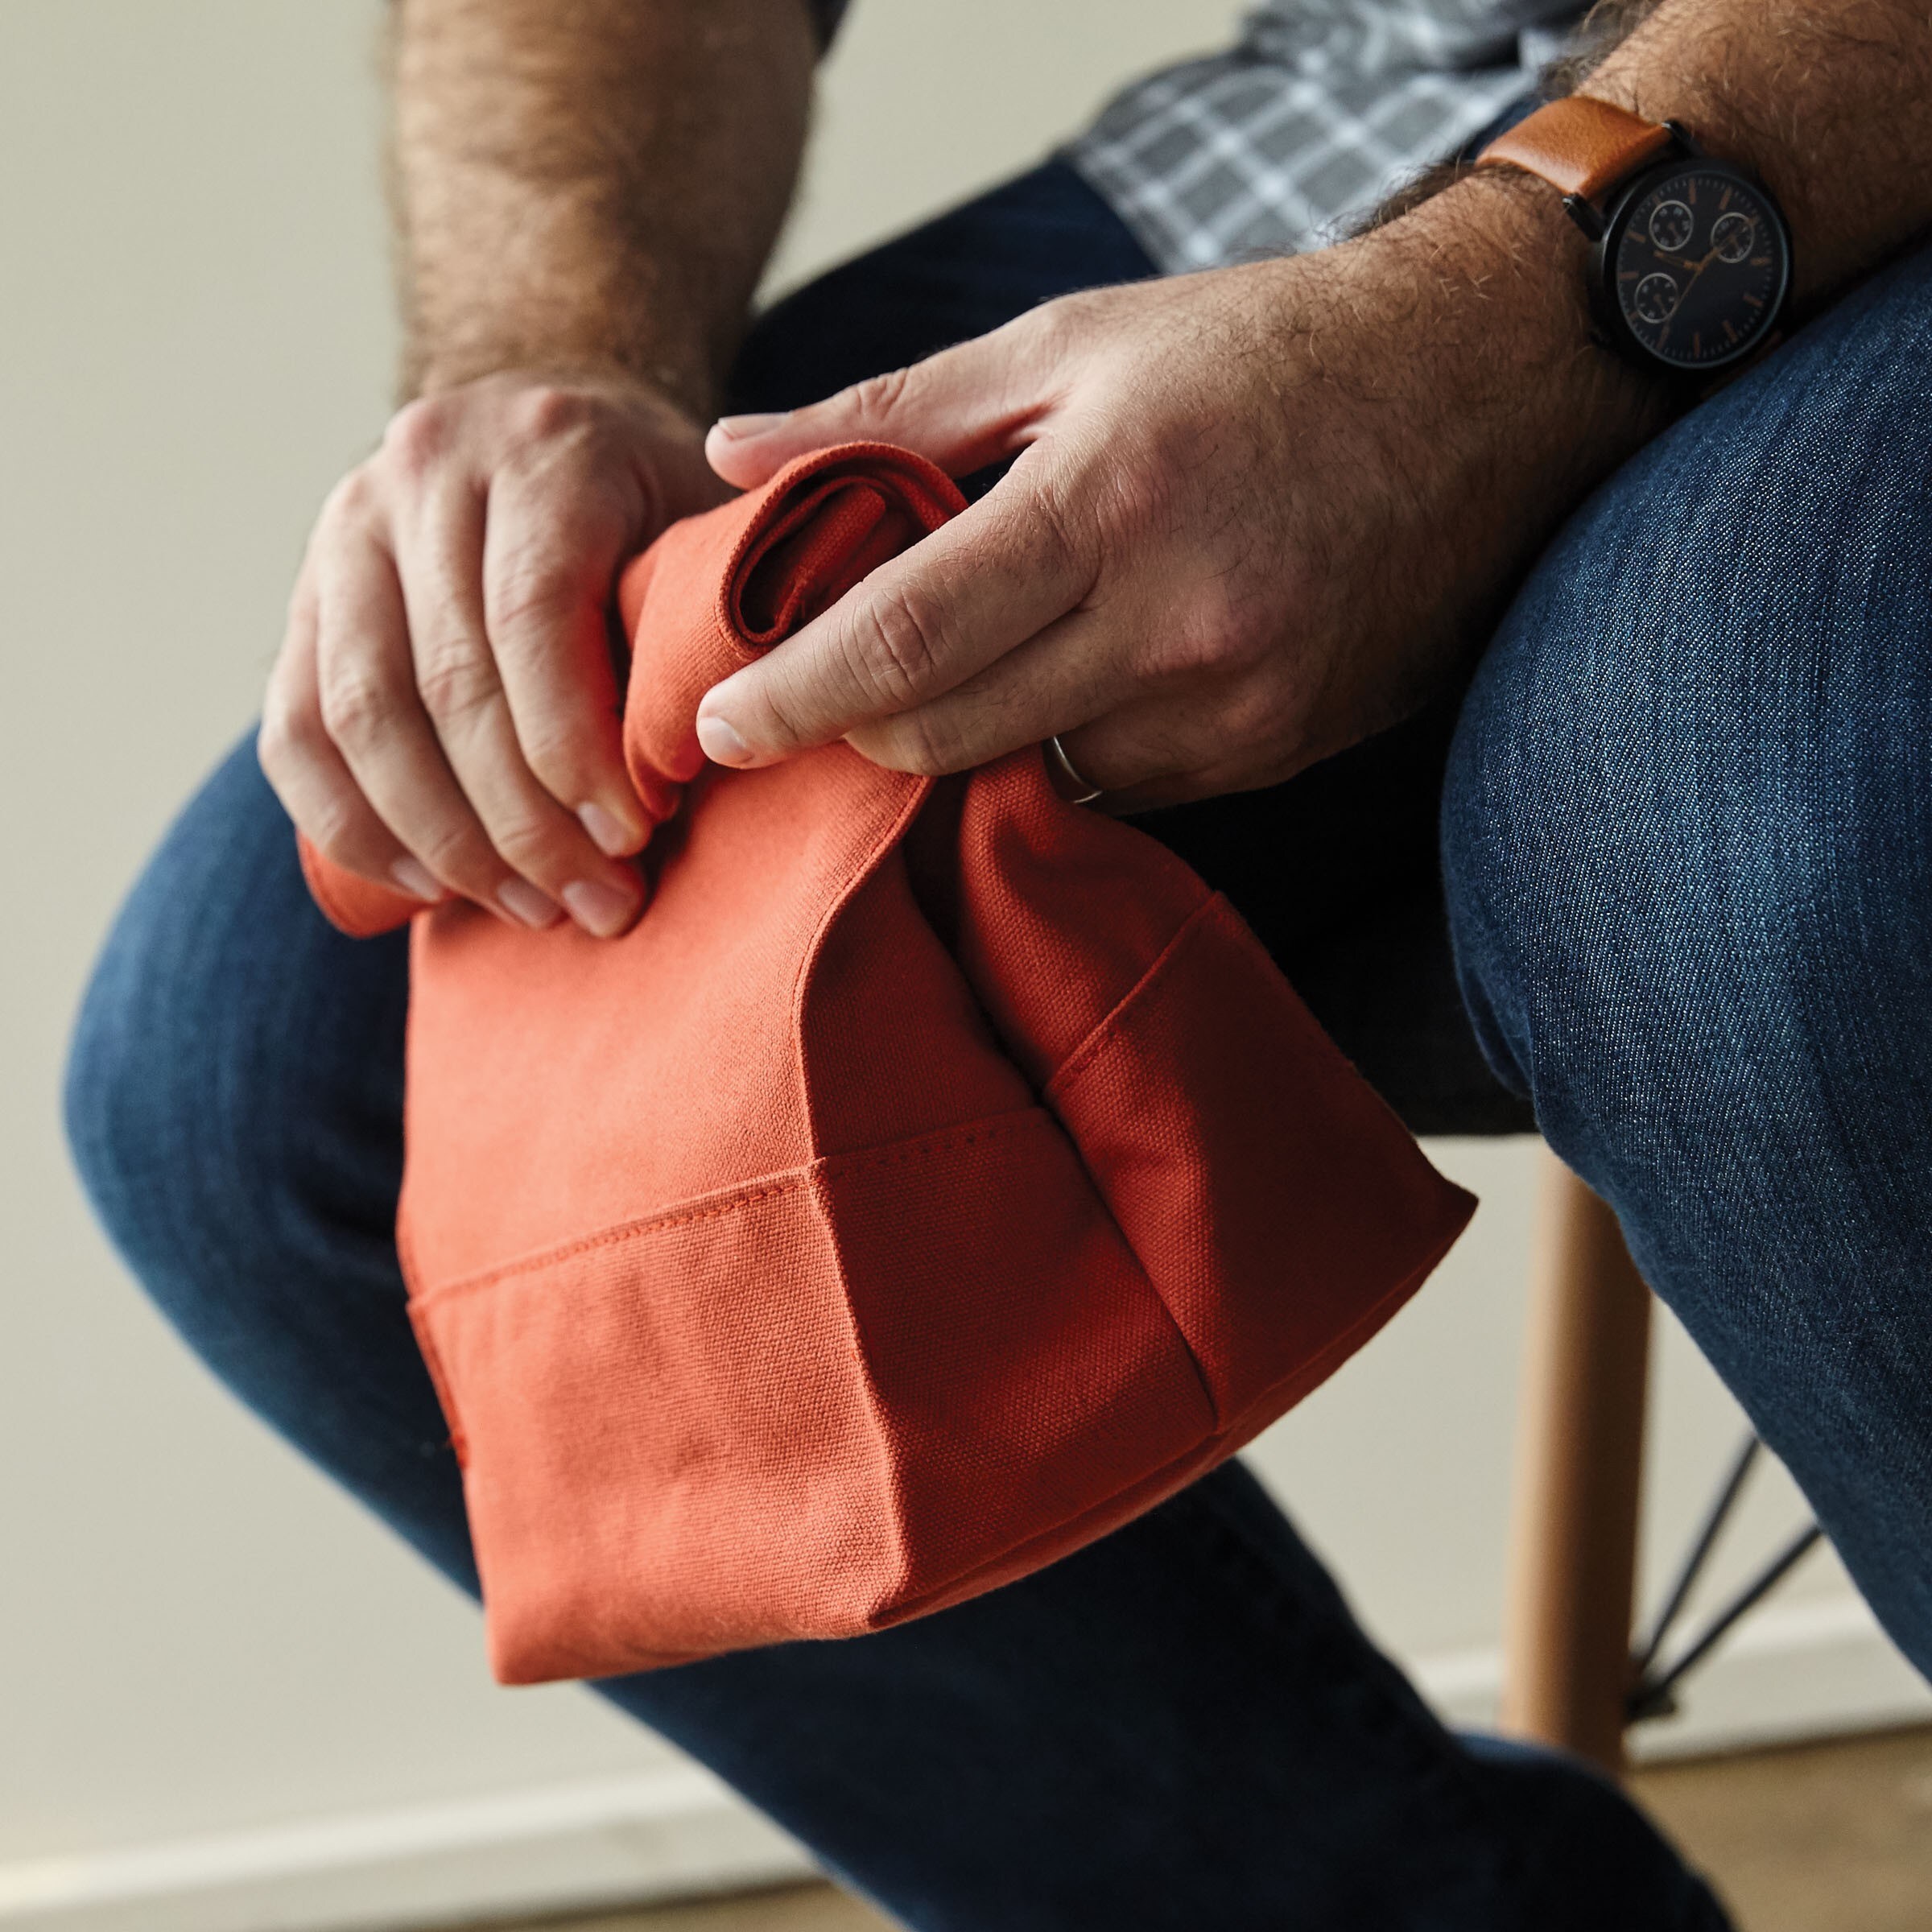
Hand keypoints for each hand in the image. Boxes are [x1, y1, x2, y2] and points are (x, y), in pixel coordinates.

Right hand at [260, 369, 724, 933]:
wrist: (556, 415)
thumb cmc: (658, 501)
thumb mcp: (705, 522)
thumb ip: (701, 612)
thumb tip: (714, 745)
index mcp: (542, 447)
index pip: (533, 618)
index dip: (576, 747)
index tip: (632, 837)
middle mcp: (425, 470)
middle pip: (446, 682)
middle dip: (523, 822)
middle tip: (596, 906)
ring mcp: (346, 527)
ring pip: (362, 718)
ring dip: (446, 841)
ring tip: (532, 910)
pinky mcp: (302, 595)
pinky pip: (296, 731)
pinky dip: (355, 826)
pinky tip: (432, 887)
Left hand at [696, 185, 1654, 809]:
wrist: (1487, 389)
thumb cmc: (1267, 349)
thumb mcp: (1075, 340)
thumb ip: (894, 408)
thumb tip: (737, 455)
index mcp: (1109, 497)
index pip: (907, 635)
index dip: (795, 694)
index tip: (715, 725)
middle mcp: (1175, 622)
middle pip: (953, 733)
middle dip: (857, 734)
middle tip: (806, 703)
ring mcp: (1233, 704)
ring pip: (1031, 773)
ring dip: (960, 745)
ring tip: (938, 681)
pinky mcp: (1272, 750)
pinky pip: (1119, 786)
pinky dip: (1059, 749)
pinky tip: (1057, 687)